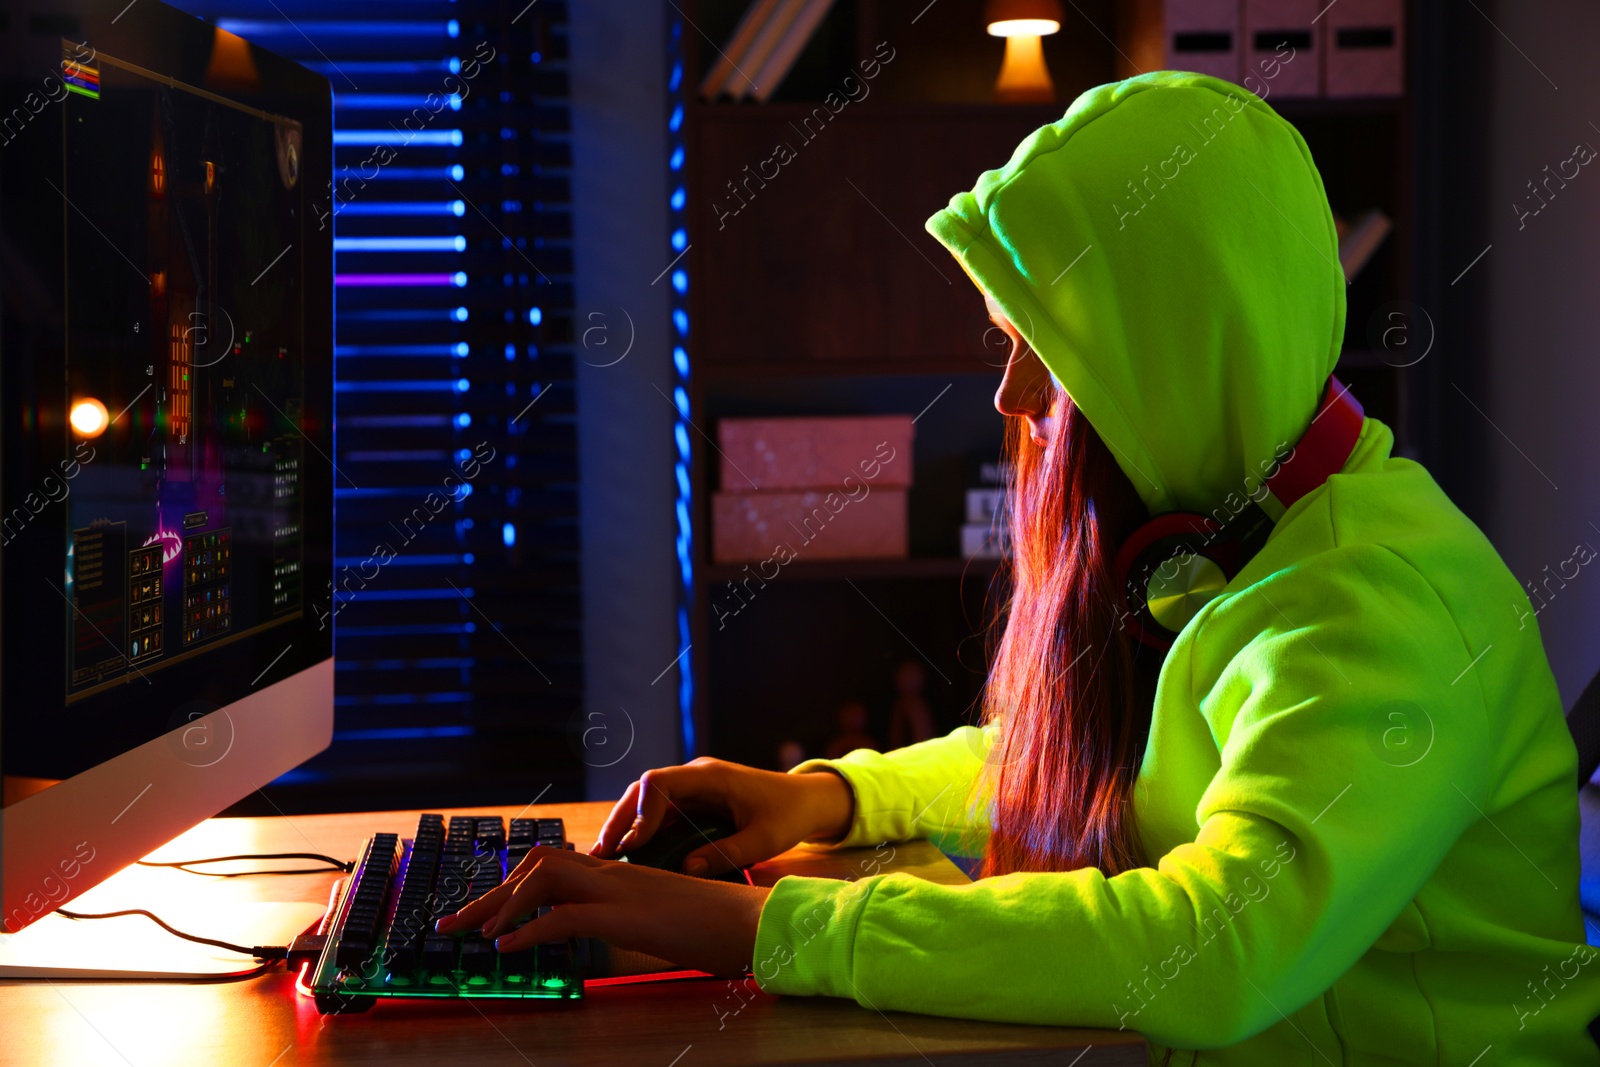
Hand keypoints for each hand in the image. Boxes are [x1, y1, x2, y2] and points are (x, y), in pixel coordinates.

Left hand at [433, 846, 768, 976]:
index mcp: (621, 873)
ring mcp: (619, 890)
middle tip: (454, 924)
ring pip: (544, 877)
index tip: (485, 911)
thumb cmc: (716, 925)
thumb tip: (595, 935)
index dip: (513, 886)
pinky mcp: (626, 915)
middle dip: (491, 893)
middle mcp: (614, 873)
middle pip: (538, 864)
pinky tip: (507, 949)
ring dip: (501, 905)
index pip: (554, 865)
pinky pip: (563, 916)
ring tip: (472, 934)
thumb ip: (626, 919)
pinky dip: (527, 931)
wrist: (755, 920)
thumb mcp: (659, 920)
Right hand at [591, 756, 854, 875]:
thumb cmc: (789, 815)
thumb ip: (726, 854)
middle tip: (600, 854)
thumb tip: (685, 870)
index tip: (635, 845)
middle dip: (620, 820)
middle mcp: (695, 777)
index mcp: (710, 777)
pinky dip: (643, 831)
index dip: (641, 813)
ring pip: (646, 801)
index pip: (659, 783)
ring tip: (605, 858)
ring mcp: (693, 788)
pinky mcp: (695, 802)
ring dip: (626, 825)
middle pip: (643, 790)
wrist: (808, 800)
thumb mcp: (763, 840)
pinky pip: (661, 812)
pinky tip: (630, 856)